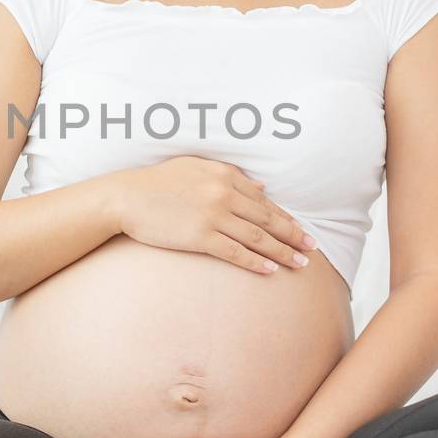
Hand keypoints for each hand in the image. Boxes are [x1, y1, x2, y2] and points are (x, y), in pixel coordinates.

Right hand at [108, 157, 316, 274]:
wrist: (125, 197)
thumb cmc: (158, 182)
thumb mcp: (196, 167)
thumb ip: (230, 174)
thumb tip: (261, 186)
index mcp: (225, 175)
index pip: (264, 200)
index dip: (286, 217)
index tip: (301, 230)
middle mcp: (224, 194)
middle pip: (268, 219)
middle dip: (293, 236)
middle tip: (312, 249)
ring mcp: (212, 216)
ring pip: (257, 237)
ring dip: (282, 252)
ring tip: (299, 264)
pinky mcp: (199, 237)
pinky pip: (235, 252)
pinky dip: (255, 262)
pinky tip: (270, 270)